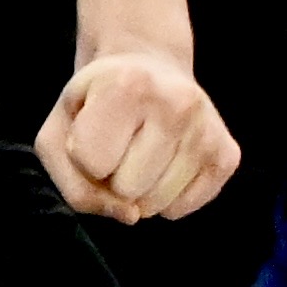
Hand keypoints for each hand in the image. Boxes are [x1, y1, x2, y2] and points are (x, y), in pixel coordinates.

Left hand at [35, 51, 235, 220]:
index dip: (82, 157)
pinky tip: (163, 164)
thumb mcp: (59, 132)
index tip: (92, 130)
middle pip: (126, 188)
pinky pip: (183, 208)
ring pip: (156, 204)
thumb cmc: (94, 105)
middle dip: (112, 176)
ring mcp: (207, 130)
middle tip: (119, 143)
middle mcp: (176, 104)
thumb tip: (132, 216)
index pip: (91, 162)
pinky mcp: (228, 155)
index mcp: (126, 86)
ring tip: (140, 151)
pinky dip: (165, 199)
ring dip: (138, 190)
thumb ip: (74, 186)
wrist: (148, 69)